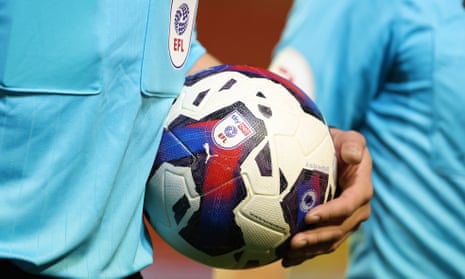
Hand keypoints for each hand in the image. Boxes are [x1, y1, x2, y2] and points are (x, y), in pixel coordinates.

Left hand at [282, 128, 372, 266]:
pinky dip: (305, 253)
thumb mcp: (348, 138)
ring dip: (310, 250)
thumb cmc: (338, 144)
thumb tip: (352, 156)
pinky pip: (321, 244)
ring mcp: (346, 222)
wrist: (334, 156)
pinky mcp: (333, 228)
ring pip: (329, 241)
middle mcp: (357, 210)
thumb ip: (353, 144)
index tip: (310, 216)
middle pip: (338, 229)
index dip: (331, 213)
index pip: (349, 205)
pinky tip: (285, 258)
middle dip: (317, 238)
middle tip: (294, 242)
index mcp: (362, 189)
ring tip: (287, 254)